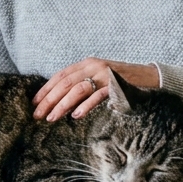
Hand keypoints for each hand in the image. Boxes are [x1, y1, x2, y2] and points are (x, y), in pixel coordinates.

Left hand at [32, 58, 161, 120]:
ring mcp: (105, 74)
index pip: (60, 76)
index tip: (34, 103)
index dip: (45, 89)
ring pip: (78, 89)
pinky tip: (75, 116)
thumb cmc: (120, 81)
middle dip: (49, 100)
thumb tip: (59, 100)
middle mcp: (93, 66)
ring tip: (52, 118)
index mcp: (86, 63)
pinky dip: (85, 106)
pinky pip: (98, 95)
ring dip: (62, 104)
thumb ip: (81, 83)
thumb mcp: (97, 77)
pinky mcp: (116, 84)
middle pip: (65, 83)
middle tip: (38, 115)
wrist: (148, 77)